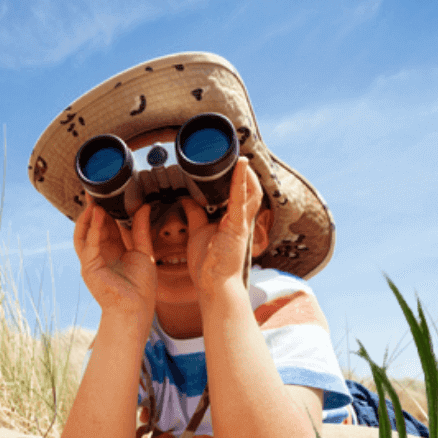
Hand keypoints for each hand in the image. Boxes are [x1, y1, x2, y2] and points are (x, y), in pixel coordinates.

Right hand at [73, 195, 156, 324]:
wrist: (135, 309)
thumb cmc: (141, 288)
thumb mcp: (144, 252)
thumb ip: (142, 229)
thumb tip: (144, 206)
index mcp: (113, 250)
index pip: (107, 225)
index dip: (108, 209)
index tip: (111, 193)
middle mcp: (100, 254)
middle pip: (93, 226)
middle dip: (94, 208)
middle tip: (98, 189)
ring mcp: (92, 260)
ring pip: (85, 232)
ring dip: (88, 216)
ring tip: (94, 199)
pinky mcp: (89, 267)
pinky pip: (88, 244)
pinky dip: (92, 229)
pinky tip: (97, 215)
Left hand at [179, 157, 262, 300]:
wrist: (213, 285)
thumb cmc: (208, 264)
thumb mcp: (197, 231)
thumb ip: (194, 213)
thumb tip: (186, 198)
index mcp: (232, 220)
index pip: (239, 193)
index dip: (238, 176)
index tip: (230, 159)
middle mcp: (240, 219)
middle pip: (249, 189)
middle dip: (245, 171)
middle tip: (237, 152)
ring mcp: (241, 223)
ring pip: (251, 191)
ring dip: (246, 172)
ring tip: (240, 153)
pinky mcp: (238, 227)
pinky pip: (241, 200)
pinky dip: (240, 181)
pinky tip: (241, 164)